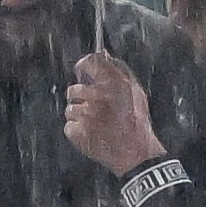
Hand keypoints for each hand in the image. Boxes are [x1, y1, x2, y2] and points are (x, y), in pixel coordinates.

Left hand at [63, 48, 163, 177]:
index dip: (83, 65)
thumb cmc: (136, 121)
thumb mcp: (136, 92)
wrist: (136, 153)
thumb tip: (103, 53)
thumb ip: (119, 70)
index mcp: (114, 84)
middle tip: (95, 108)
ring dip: (80, 116)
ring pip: (70, 109)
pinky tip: (92, 134)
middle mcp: (98, 96)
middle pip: (74, 89)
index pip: (90, 62)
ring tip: (96, 125)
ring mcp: (86, 115)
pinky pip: (69, 126)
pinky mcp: (77, 132)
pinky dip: (77, 131)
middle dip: (81, 98)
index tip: (82, 70)